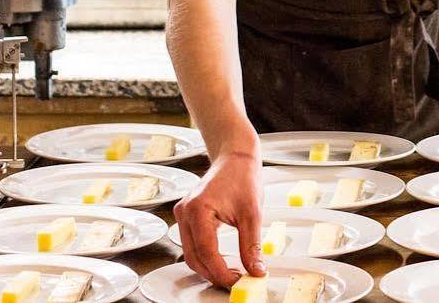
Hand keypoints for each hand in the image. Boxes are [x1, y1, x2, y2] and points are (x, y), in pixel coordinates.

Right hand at [174, 148, 264, 285]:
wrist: (235, 156)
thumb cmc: (242, 176)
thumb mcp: (252, 213)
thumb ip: (252, 245)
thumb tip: (255, 270)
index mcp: (198, 209)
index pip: (206, 252)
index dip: (220, 272)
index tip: (237, 281)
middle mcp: (185, 212)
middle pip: (193, 257)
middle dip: (213, 274)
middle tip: (235, 281)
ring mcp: (183, 214)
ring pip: (190, 253)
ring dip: (208, 267)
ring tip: (231, 273)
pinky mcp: (186, 216)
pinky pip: (191, 244)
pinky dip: (204, 256)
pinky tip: (220, 261)